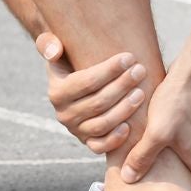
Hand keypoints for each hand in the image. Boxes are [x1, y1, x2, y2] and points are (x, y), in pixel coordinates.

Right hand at [36, 32, 147, 155]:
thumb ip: (49, 43)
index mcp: (57, 92)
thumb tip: (54, 51)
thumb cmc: (71, 62)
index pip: (86, 82)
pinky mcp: (87, 142)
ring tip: (141, 92)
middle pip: (98, 103)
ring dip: (124, 109)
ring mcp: (76, 131)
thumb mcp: (56, 50)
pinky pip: (100, 146)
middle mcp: (63, 114)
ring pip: (102, 124)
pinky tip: (130, 126)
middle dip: (122, 86)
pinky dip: (115, 139)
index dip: (109, 70)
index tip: (129, 57)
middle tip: (140, 71)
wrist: (77, 85)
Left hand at [120, 71, 190, 186]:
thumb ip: (143, 157)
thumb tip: (128, 178)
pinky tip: (161, 123)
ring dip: (175, 148)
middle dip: (175, 168)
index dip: (182, 185)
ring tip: (154, 143)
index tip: (163, 182)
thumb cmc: (178, 104)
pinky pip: (190, 133)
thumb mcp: (156, 134)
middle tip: (154, 163)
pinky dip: (177, 132)